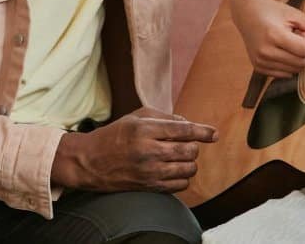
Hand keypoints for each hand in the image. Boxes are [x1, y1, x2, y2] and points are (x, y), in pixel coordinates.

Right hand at [51, 107, 217, 192]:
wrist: (90, 161)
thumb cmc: (115, 135)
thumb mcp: (136, 117)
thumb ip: (165, 117)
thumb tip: (190, 124)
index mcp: (144, 130)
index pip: (183, 130)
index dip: (203, 131)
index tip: (214, 134)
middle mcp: (148, 151)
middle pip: (189, 150)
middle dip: (193, 146)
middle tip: (184, 143)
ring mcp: (149, 172)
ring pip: (188, 169)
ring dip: (189, 162)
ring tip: (179, 157)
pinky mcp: (149, 187)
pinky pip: (180, 185)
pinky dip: (183, 177)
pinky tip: (173, 170)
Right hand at [231, 0, 304, 77]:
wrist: (247, 13)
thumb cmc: (272, 11)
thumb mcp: (294, 14)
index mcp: (274, 36)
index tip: (301, 32)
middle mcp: (265, 51)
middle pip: (301, 63)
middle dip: (304, 51)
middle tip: (295, 37)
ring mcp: (260, 62)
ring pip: (294, 71)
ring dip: (296, 59)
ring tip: (287, 43)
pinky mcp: (258, 68)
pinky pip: (284, 75)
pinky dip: (288, 65)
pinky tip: (281, 51)